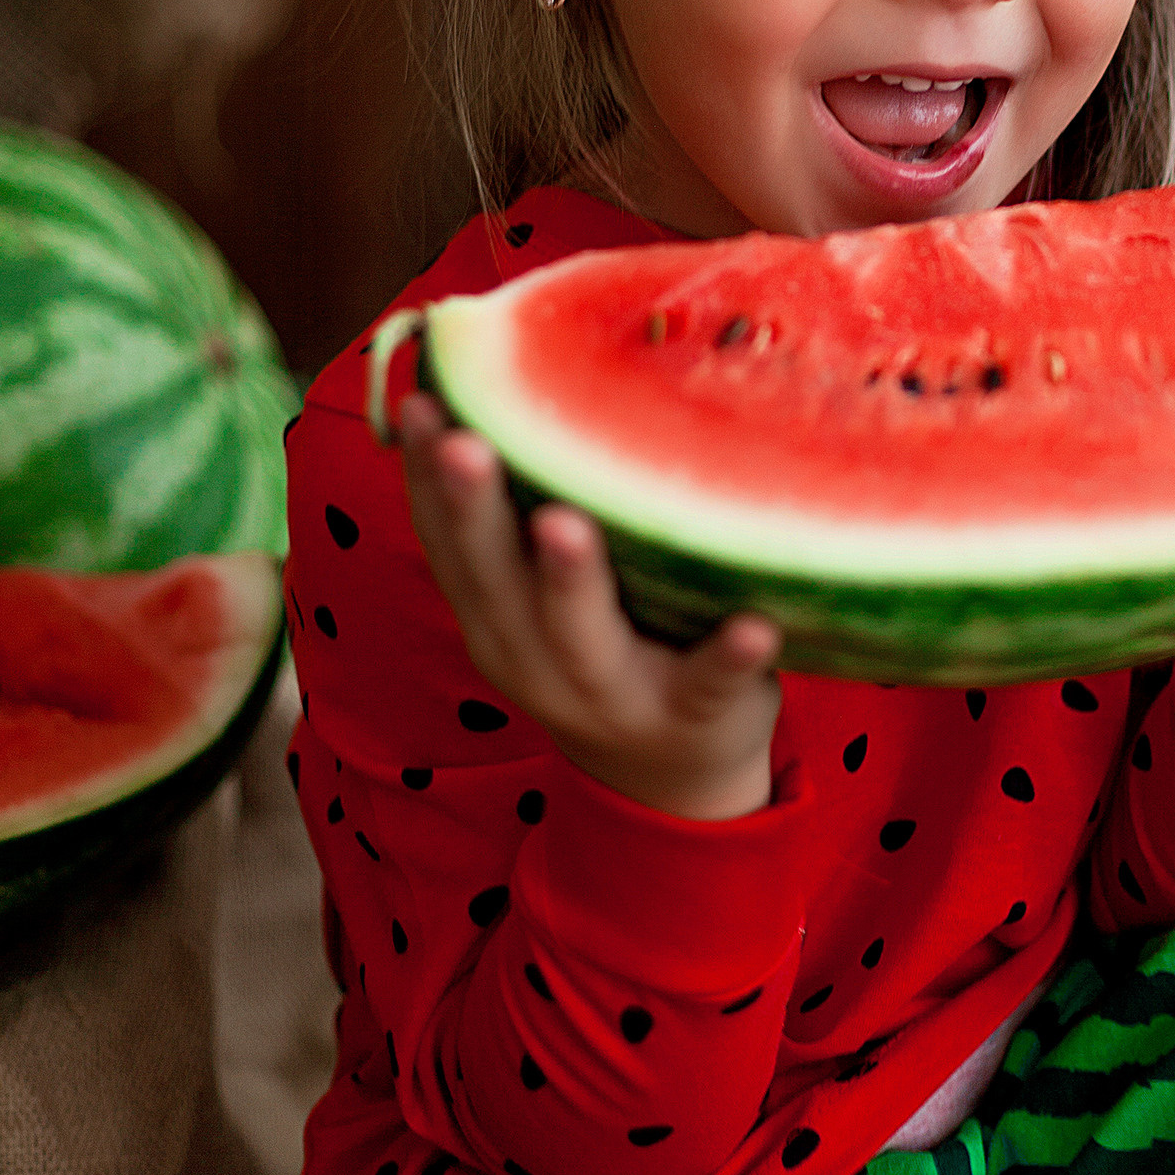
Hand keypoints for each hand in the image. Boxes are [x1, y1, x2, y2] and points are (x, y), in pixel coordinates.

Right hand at [396, 393, 782, 819]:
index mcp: (495, 619)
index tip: (420, 403)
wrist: (669, 783)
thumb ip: (514, 522)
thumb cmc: (601, 647)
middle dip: (476, 511)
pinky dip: (728, 658)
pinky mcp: (693, 715)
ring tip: (565, 524)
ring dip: (571, 580)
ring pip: (583, 637)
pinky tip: (754, 626)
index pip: (447, 543)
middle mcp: (536, 659)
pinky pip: (707, 685)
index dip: (425, 477)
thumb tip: (479, 391)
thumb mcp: (536, 601)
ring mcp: (614, 694)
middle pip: (496, 582)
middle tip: (465, 442)